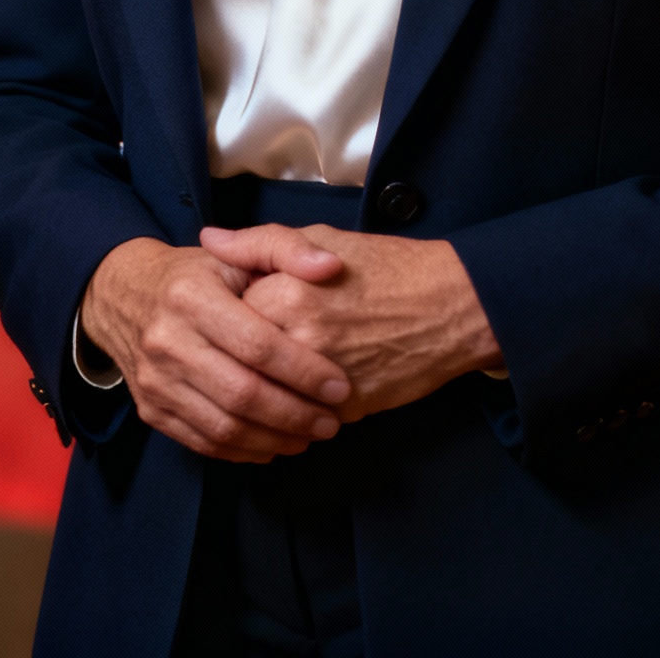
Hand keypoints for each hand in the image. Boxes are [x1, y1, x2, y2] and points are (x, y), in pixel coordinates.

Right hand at [80, 236, 351, 462]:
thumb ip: (289, 249)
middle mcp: (166, 341)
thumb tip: (331, 267)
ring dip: (274, 439)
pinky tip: (273, 443)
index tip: (340, 386)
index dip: (304, 370)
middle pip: (241, 393)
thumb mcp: (239, 250)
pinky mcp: (150, 409)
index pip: (258, 344)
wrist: (125, 295)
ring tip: (310, 434)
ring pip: (223, 427)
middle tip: (331, 421)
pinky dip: (244, 451)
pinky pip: (202, 442)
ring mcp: (154, 380)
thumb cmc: (198, 274)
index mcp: (191, 297)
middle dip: (295, 414)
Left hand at [199, 223, 503, 421]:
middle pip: (240, 363)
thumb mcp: (323, 237)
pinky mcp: (343, 410)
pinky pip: (298, 420)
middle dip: (240, 362)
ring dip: (260, 397)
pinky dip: (293, 415)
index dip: (230, 318)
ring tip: (268, 383)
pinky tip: (299, 401)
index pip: (226, 318)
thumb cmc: (388, 267)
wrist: (449, 306)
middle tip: (252, 351)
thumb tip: (209, 239)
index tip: (241, 314)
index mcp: (286, 293)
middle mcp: (298, 339)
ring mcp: (320, 380)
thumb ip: (260, 242)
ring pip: (265, 400)